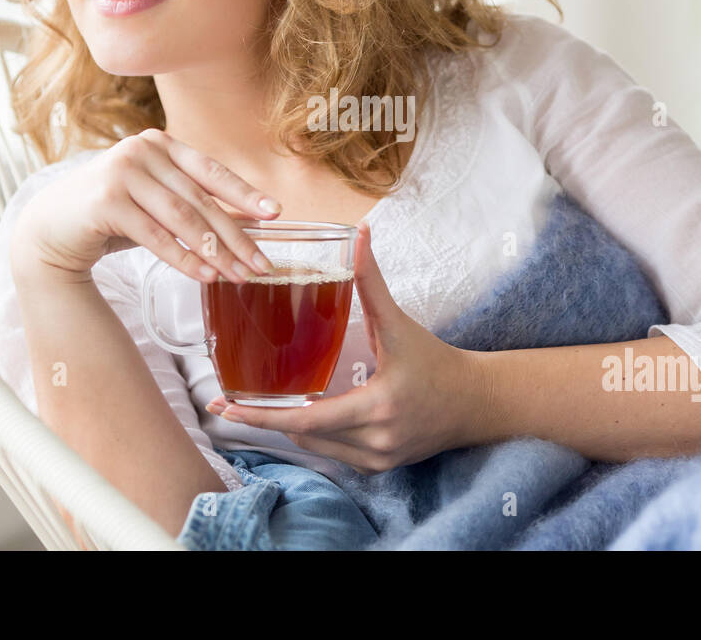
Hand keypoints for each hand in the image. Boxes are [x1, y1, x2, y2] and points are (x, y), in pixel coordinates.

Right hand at [11, 128, 279, 285]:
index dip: (246, 193)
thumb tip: (251, 223)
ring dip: (215, 250)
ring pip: (181, 218)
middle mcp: (141, 151)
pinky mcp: (104, 202)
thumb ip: (194, 203)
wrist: (52, 227)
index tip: (276, 215)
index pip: (212, 171)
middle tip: (262, 263)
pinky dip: (183, 258)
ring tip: (239, 274)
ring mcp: (121, 173)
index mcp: (159, 144)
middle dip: (236, 235)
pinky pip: (155, 236)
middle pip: (201, 200)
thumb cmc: (112, 214)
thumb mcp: (156, 201)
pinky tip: (205, 275)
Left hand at [204, 221, 492, 473]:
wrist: (475, 402)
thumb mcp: (400, 323)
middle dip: (265, 420)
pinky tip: (299, 415)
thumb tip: (359, 232)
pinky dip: (314, 436)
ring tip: (257, 404)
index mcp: (378, 406)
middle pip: (305, 437)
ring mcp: (378, 460)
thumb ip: (372, 281)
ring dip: (289, 427)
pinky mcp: (381, 468)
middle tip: (224, 402)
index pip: (308, 421)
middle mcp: (376, 441)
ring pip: (316, 448)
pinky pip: (334, 454)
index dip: (263, 416)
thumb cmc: (437, 360)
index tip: (226, 405)